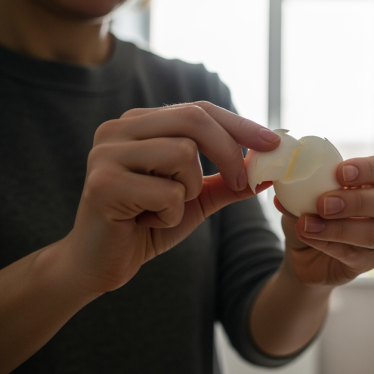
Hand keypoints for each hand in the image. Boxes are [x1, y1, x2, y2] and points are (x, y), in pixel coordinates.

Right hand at [58, 102, 279, 293]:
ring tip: (165, 209)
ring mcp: (106, 153)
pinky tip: (147, 222)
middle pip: (194, 120)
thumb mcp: (195, 199)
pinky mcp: (104, 184)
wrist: (99, 264)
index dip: (240, 124)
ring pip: (183, 153)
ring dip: (189, 191)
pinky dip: (171, 215)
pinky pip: (167, 192)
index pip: (199, 110)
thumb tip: (269, 170)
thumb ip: (228, 181)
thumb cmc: (146, 226)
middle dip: (228, 152)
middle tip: (241, 182)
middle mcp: (118, 129)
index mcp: (140, 124)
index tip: (274, 143)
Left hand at [274, 156, 373, 285]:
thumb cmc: (315, 214)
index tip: (339, 171)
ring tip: (308, 223)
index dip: (367, 169)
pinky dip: (328, 244)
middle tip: (324, 203)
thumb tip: (286, 176)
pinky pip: (354, 254)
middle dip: (355, 201)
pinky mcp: (371, 262)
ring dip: (339, 227)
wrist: (306, 253)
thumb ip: (302, 186)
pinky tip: (307, 235)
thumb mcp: (307, 195)